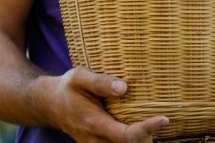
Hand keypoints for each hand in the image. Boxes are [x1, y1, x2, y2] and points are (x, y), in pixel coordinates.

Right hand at [41, 67, 167, 141]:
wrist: (49, 104)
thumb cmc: (67, 88)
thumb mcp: (79, 77)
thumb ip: (100, 82)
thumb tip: (124, 88)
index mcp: (93, 123)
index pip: (125, 135)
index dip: (147, 129)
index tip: (164, 118)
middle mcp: (95, 139)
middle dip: (148, 135)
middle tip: (163, 117)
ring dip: (140, 138)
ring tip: (154, 120)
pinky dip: (131, 138)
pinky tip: (141, 124)